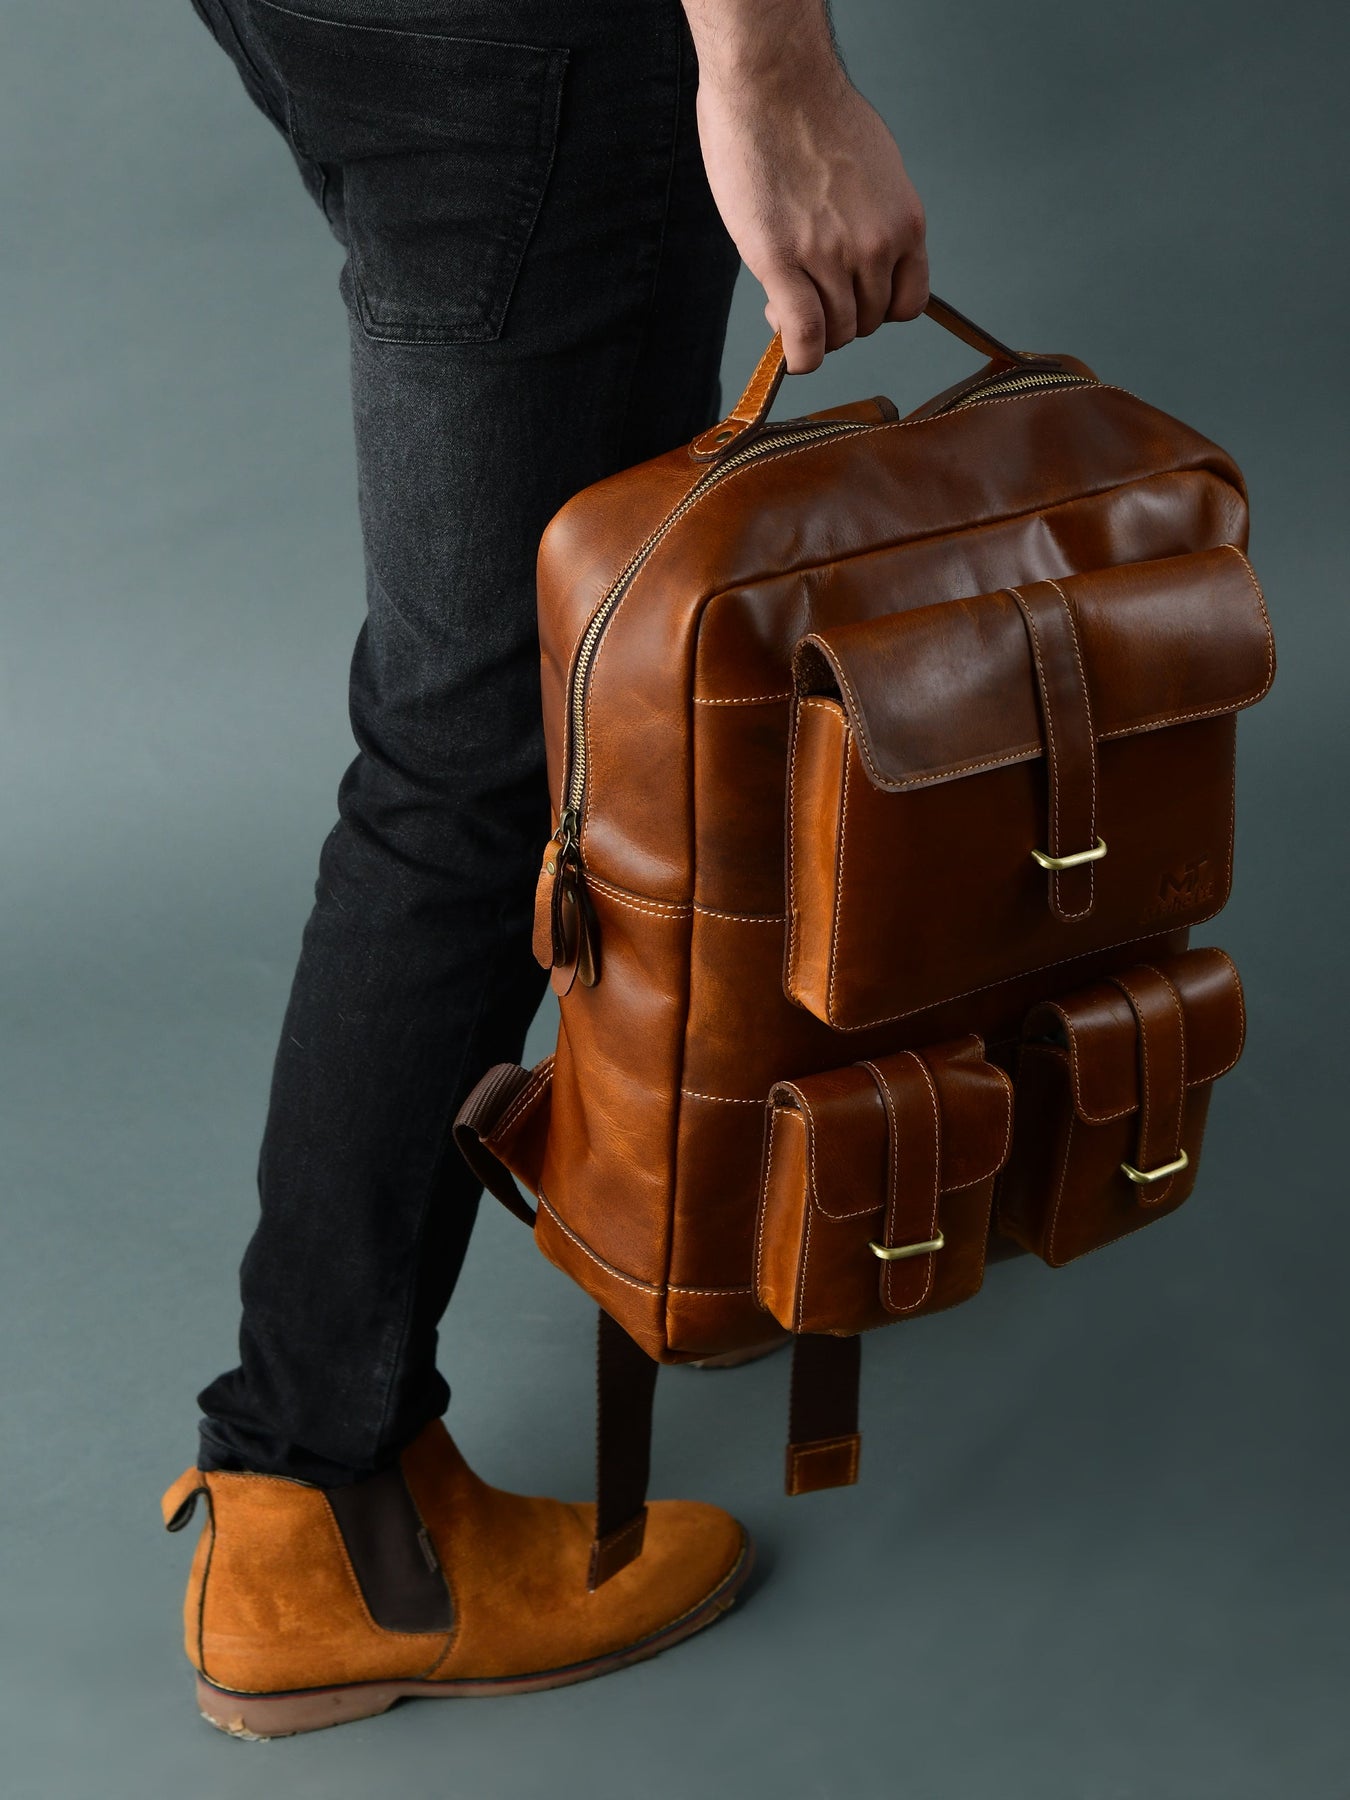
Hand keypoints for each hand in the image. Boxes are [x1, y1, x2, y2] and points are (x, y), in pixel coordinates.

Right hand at [687, 10, 928, 372]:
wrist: (773, 79)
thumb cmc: (811, 112)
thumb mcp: (872, 168)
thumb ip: (872, 218)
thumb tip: (854, 254)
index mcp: (904, 222)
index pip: (909, 303)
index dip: (877, 311)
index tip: (851, 299)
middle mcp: (877, 244)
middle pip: (869, 323)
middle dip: (839, 320)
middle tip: (805, 295)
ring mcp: (831, 255)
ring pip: (836, 333)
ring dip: (811, 332)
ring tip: (782, 301)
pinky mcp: (783, 261)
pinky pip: (804, 336)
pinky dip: (799, 355)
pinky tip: (788, 349)